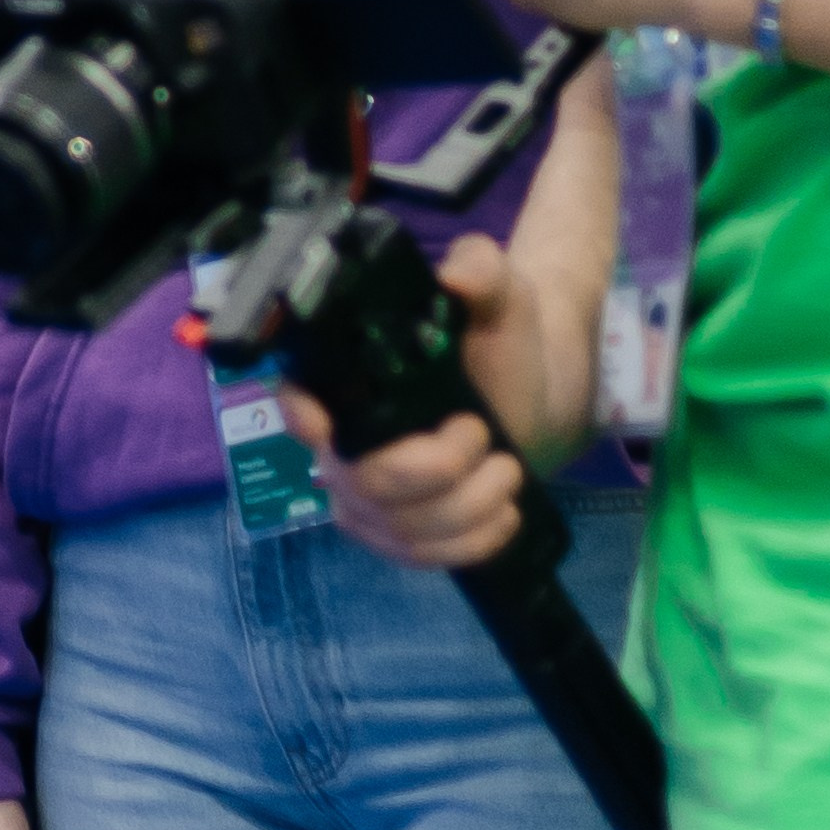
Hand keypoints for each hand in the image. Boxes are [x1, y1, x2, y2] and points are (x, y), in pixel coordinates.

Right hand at [280, 234, 541, 571]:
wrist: (532, 397)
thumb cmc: (499, 342)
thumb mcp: (499, 296)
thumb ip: (482, 271)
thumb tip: (459, 274)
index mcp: (349, 377)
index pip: (298, 398)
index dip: (300, 416)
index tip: (325, 426)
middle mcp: (342, 442)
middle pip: (365, 481)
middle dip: (434, 468)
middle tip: (481, 432)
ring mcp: (366, 497)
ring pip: (400, 528)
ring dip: (466, 507)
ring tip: (507, 470)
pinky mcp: (397, 536)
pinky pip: (419, 558)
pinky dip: (469, 543)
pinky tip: (503, 515)